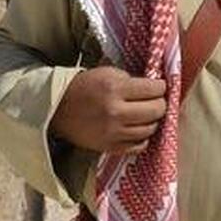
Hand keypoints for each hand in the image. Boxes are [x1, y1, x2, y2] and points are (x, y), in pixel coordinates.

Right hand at [49, 66, 166, 155]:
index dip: (161, 86)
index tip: (159, 86)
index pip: (154, 89)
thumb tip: (155, 87)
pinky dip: (143, 138)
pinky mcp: (109, 147)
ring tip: (147, 114)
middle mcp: (115, 112)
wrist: (58, 109)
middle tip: (156, 100)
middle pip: (156, 110)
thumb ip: (131, 80)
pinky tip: (138, 129)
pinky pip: (138, 146)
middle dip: (160, 103)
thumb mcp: (108, 73)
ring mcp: (113, 132)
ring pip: (150, 129)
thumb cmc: (85, 87)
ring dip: (152, 121)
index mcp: (115, 89)